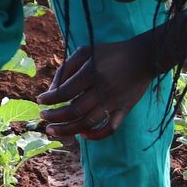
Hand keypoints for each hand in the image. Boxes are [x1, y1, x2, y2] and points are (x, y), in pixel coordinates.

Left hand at [37, 31, 159, 140]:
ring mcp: (114, 102)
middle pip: (74, 110)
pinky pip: (109, 129)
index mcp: (92, 72)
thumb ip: (66, 68)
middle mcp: (102, 89)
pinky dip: (95, 135)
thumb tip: (51, 91)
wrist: (145, 57)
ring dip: (67, 129)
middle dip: (54, 117)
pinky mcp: (124, 110)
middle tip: (43, 118)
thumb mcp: (86, 51)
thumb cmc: (111, 53)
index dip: (49, 99)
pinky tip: (82, 134)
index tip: (41, 100)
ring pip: (87, 123)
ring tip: (52, 130)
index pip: (64, 92)